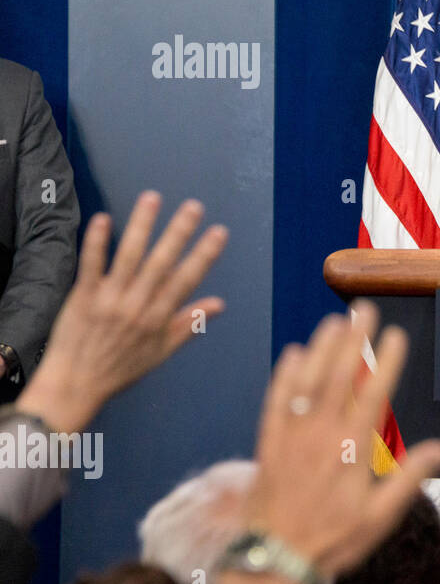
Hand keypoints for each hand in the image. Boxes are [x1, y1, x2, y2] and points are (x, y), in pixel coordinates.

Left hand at [15, 192, 227, 433]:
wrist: (76, 384)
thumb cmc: (121, 369)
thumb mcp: (162, 351)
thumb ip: (189, 324)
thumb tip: (219, 303)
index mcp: (159, 318)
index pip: (187, 280)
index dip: (204, 255)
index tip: (219, 232)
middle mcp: (137, 306)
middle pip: (161, 263)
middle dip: (179, 233)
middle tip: (193, 207)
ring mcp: (109, 300)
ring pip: (129, 257)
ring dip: (141, 226)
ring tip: (152, 198)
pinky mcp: (83, 296)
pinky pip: (91, 265)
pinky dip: (97, 242)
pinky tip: (103, 218)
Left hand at [242, 302, 439, 579]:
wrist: (273, 562)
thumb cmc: (334, 541)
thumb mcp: (381, 517)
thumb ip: (410, 477)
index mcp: (353, 449)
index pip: (375, 393)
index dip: (387, 361)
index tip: (396, 334)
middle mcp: (321, 433)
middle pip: (340, 375)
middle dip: (354, 339)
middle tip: (364, 309)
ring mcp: (291, 436)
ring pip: (308, 380)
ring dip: (322, 347)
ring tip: (335, 320)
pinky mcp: (267, 444)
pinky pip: (276, 400)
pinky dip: (284, 374)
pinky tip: (294, 353)